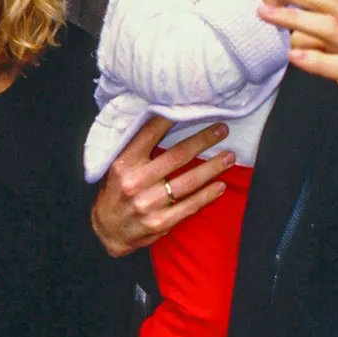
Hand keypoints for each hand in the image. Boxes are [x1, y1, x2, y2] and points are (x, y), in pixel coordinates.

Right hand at [92, 117, 233, 255]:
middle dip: (203, 141)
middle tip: (222, 129)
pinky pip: (189, 206)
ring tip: (229, 156)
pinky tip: (220, 186)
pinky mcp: (160, 222)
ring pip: (188, 181)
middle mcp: (135, 182)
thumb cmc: (115, 191)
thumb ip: (135, 147)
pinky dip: (207, 195)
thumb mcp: (116, 165)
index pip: (150, 134)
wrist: (108, 230)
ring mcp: (148, 204)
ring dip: (212, 167)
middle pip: (177, 156)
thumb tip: (163, 119)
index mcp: (124, 163)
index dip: (172, 119)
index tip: (193, 107)